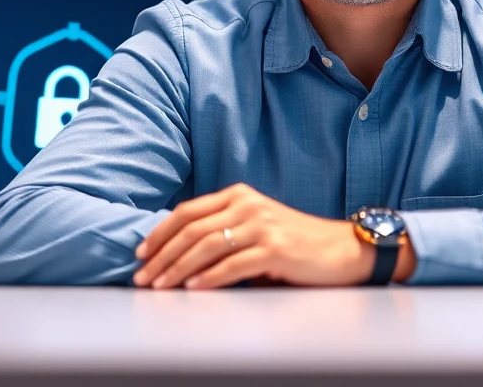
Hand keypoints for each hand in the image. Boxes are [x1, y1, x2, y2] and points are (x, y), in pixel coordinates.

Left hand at [133, 184, 395, 289]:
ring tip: (161, 286)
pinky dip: (209, 277)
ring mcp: (262, 225)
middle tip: (143, 277)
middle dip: (162, 255)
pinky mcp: (275, 249)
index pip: (188, 211)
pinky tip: (193, 288)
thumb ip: (224, 229)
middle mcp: (248, 205)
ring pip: (206, 246)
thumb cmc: (295, 242)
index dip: (160, 233)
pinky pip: (232, 264)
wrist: (341, 249)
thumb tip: (178, 252)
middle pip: (191, 229)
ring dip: (177, 269)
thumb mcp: (256, 225)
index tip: (141, 254)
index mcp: (239, 195)